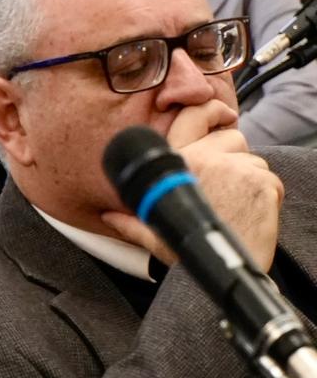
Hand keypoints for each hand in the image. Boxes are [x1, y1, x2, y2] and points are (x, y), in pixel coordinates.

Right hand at [102, 102, 283, 270]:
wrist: (222, 268)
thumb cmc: (191, 252)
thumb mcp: (154, 235)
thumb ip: (130, 221)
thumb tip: (108, 217)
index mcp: (176, 165)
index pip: (193, 115)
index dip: (211, 109)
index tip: (222, 115)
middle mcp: (204, 159)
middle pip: (232, 137)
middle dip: (235, 155)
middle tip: (228, 182)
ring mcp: (234, 168)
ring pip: (254, 159)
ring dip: (251, 177)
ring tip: (236, 204)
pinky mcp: (260, 182)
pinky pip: (270, 178)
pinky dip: (267, 194)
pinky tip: (252, 212)